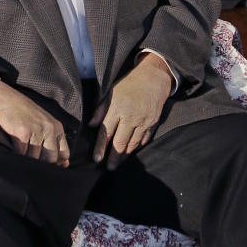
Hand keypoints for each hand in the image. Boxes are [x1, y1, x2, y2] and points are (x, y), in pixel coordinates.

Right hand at [0, 77, 70, 164]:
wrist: (3, 99)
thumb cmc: (22, 113)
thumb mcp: (43, 123)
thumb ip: (53, 141)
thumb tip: (64, 164)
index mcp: (56, 127)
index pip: (64, 153)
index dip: (56, 162)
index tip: (46, 163)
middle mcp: (49, 129)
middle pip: (50, 159)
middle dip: (41, 163)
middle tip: (31, 159)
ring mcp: (37, 131)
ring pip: (35, 158)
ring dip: (27, 159)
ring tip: (21, 149)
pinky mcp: (23, 134)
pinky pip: (22, 154)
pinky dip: (17, 154)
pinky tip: (13, 147)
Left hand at [90, 53, 173, 168]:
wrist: (154, 78)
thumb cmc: (129, 84)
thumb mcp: (111, 92)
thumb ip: (100, 110)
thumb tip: (91, 126)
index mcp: (118, 108)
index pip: (106, 132)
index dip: (100, 148)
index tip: (96, 159)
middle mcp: (131, 117)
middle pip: (120, 143)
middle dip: (114, 157)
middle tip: (109, 167)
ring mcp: (144, 121)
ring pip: (133, 144)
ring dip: (125, 155)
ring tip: (119, 163)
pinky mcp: (153, 123)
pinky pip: (144, 140)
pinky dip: (137, 147)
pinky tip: (131, 151)